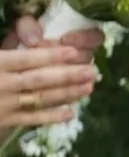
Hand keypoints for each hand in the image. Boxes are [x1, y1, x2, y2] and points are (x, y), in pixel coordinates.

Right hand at [0, 13, 97, 129]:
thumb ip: (9, 43)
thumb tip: (32, 35)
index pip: (25, 59)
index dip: (50, 56)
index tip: (74, 51)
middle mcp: (0, 84)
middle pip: (38, 80)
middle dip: (67, 76)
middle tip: (92, 71)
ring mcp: (3, 105)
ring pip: (39, 99)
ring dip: (66, 94)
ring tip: (89, 87)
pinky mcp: (3, 121)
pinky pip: (30, 119)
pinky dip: (50, 117)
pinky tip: (70, 113)